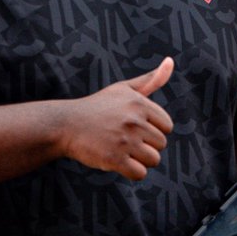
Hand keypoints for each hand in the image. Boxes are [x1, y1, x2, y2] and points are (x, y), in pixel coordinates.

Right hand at [61, 58, 174, 180]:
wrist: (65, 124)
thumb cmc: (98, 107)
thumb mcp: (124, 89)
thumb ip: (150, 79)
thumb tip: (171, 61)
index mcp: (139, 103)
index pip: (167, 126)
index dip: (152, 129)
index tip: (134, 126)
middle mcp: (134, 120)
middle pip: (161, 144)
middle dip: (146, 145)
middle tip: (123, 138)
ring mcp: (124, 140)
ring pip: (153, 160)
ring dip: (139, 160)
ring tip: (121, 149)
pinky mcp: (114, 159)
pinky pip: (140, 174)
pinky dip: (131, 172)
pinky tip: (117, 161)